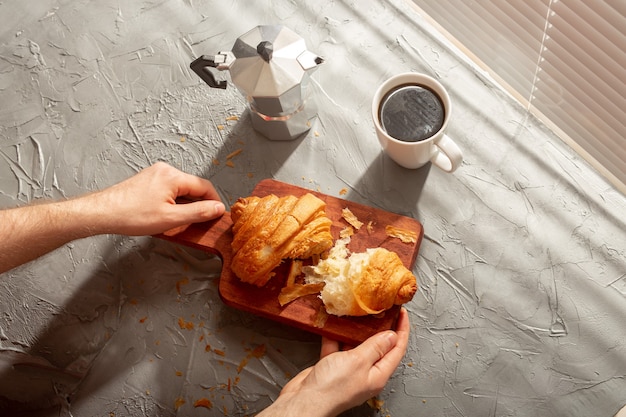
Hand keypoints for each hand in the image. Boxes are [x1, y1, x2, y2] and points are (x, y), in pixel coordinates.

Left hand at [86, 162, 224, 235]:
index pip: (205, 186)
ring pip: (181, 189)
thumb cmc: (131, 215)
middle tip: (199, 223)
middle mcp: (165, 170)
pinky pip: (169, 190)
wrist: (103, 213)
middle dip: (198, 205)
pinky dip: (174, 203)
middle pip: (193, 187)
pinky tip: (167, 216)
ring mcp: (155, 174)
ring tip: (179, 222)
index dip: (214, 202)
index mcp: (173, 176)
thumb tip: (218, 208)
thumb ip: (199, 213)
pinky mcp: (148, 180)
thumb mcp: (171, 219)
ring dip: (185, 205)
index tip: (217, 215)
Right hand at [259, 308, 409, 416]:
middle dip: (379, 327)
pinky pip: (337, 348)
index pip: (396, 349)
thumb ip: (375, 347)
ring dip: (355, 330)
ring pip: (356, 345)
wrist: (304, 400)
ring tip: (358, 313)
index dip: (401, 330)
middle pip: (378, 347)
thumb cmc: (332, 387)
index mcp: (378, 374)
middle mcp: (365, 373)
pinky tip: (333, 324)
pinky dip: (335, 336)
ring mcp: (348, 370)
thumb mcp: (358, 361)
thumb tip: (391, 336)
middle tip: (380, 310)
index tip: (402, 313)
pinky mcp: (332, 367)